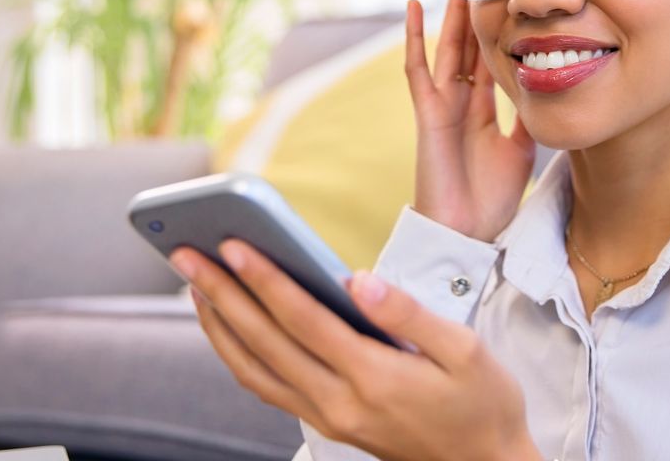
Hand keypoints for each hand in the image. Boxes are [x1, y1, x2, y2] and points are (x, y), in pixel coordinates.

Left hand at [173, 241, 541, 460]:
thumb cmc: (482, 404)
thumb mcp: (465, 351)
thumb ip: (409, 313)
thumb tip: (358, 280)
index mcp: (375, 378)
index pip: (304, 320)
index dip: (265, 279)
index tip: (234, 245)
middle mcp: (341, 403)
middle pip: (264, 342)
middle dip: (221, 294)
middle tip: (187, 254)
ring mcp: (329, 419)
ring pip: (254, 370)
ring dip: (219, 325)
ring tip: (196, 284)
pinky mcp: (327, 424)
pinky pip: (267, 387)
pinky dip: (238, 353)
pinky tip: (229, 325)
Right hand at [405, 0, 535, 240]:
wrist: (467, 233)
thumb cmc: (491, 199)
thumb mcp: (522, 150)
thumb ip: (528, 119)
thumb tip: (549, 90)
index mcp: (485, 109)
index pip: (492, 58)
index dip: (500, 29)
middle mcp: (462, 101)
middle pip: (470, 46)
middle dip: (476, 12)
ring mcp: (443, 104)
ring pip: (448, 48)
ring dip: (451, 14)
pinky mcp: (429, 113)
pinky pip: (419, 69)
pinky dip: (415, 37)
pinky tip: (415, 6)